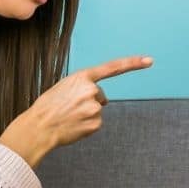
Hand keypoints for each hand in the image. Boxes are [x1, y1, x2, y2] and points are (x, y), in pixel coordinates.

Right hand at [0, 55, 152, 166]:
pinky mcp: (96, 123)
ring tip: (69, 117)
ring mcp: (95, 107)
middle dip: (89, 101)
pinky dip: (86, 125)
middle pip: (100, 96)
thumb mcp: (63, 87)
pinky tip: (73, 125)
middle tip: (69, 107)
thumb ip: (82, 87)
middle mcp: (91, 90)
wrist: (39, 127)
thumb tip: (99, 100)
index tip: (149, 60)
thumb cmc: (48, 107)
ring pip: (97, 110)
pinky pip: (95, 123)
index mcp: (82, 77)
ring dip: (86, 114)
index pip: (112, 68)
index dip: (132, 63)